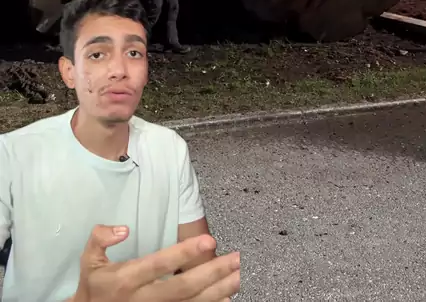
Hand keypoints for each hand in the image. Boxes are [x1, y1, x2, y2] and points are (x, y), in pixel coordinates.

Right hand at [74, 225, 239, 301]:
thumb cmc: (94, 287)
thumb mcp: (88, 259)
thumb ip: (101, 238)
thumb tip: (122, 229)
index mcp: (126, 279)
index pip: (160, 264)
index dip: (185, 253)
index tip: (209, 240)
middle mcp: (143, 299)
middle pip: (183, 287)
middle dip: (212, 273)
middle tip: (235, 259)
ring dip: (218, 290)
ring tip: (238, 275)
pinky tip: (227, 298)